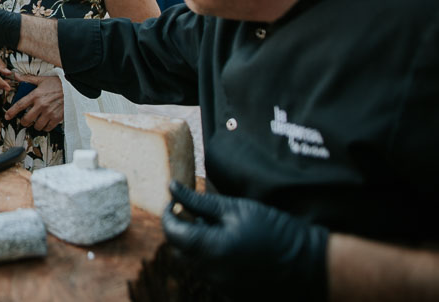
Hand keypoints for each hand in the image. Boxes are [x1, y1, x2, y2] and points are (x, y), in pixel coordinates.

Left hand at [4, 73, 62, 129]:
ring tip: (36, 122)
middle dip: (24, 122)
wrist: (73, 87)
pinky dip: (45, 127)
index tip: (7, 116)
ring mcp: (49, 112)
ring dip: (35, 125)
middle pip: (27, 119)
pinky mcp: (57, 118)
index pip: (20, 105)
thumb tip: (16, 76)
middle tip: (25, 121)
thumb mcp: (41, 79)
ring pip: (37, 126)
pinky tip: (45, 123)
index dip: (11, 112)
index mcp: (35, 95)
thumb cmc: (57, 83)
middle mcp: (41, 105)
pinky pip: (48, 128)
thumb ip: (28, 79)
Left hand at [162, 181, 328, 299]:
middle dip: (181, 231)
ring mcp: (222, 286)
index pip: (172, 233)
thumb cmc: (274, 230)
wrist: (309, 264)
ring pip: (193, 264)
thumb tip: (172, 188)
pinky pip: (210, 275)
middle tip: (196, 214)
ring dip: (196, 246)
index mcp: (211, 248)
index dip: (168, 215)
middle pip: (179, 250)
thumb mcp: (238, 209)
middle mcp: (212, 272)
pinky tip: (229, 248)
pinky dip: (211, 260)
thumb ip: (200, 201)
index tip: (174, 202)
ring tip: (218, 230)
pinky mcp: (232, 294)